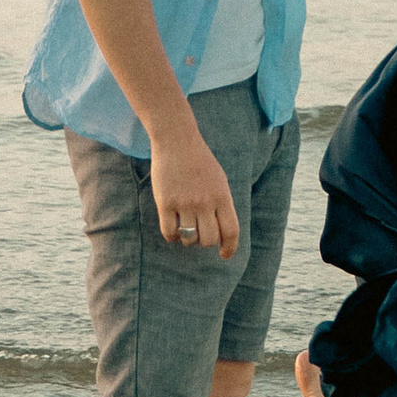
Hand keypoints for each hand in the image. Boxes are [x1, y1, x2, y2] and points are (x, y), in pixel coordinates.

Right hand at [150, 116, 240, 259]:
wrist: (177, 141)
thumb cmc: (200, 161)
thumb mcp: (220, 180)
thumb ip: (222, 205)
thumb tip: (222, 233)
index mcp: (222, 196)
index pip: (231, 232)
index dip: (229, 248)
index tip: (224, 255)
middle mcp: (205, 202)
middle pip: (209, 240)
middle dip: (205, 242)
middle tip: (200, 233)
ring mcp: (185, 203)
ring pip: (190, 239)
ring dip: (188, 239)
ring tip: (185, 228)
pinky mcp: (165, 202)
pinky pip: (169, 233)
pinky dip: (172, 236)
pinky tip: (173, 228)